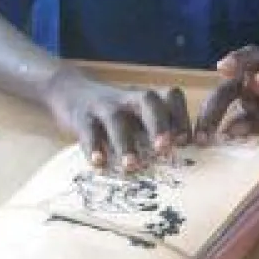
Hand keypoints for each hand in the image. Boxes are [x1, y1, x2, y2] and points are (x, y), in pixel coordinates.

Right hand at [44, 67, 189, 170]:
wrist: (72, 92)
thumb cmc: (118, 115)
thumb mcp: (139, 117)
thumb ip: (156, 135)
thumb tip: (179, 163)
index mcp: (149, 99)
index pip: (172, 97)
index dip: (181, 117)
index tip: (187, 142)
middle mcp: (130, 98)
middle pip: (148, 101)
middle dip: (158, 124)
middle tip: (164, 148)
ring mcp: (104, 105)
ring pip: (116, 119)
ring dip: (125, 143)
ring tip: (132, 166)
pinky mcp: (82, 117)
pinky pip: (88, 131)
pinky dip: (93, 147)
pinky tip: (99, 164)